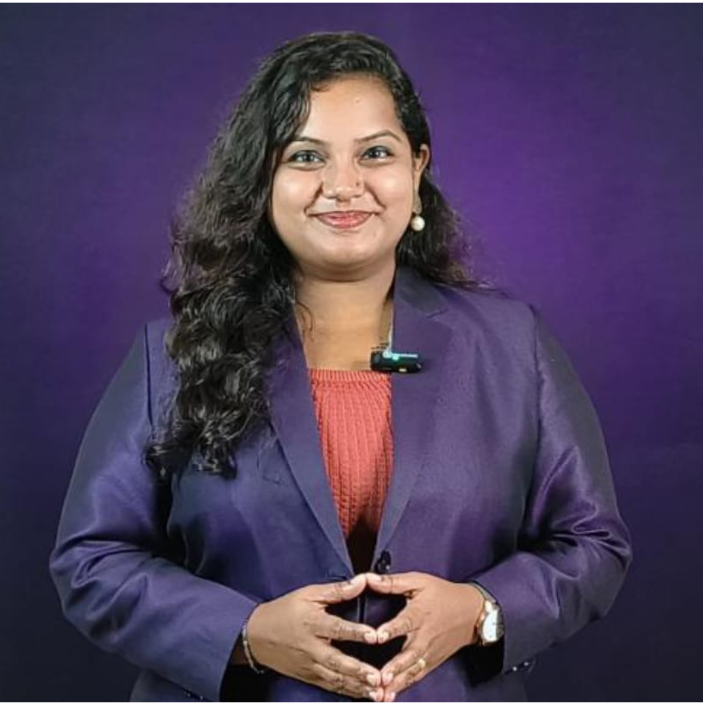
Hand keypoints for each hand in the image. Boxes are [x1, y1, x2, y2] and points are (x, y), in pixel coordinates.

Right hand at [245, 574, 384, 699]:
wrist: (257, 635)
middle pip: (337, 661)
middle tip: (378, 676)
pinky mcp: (309, 677)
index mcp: (313, 623)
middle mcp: (312, 648)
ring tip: (378, 692)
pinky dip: (348, 692)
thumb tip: (361, 581)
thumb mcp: (309, 594)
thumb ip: (337, 590)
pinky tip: (364, 695)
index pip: (337, 628)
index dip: (356, 632)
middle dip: (358, 670)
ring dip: (357, 687)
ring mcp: (310, 666)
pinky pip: (331, 687)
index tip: (375, 636)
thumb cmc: (284, 611)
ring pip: (336, 679)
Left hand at [365, 571, 483, 701]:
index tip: (378, 636)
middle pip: (410, 653)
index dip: (391, 629)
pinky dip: (404, 686)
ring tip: (382, 692)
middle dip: (395, 666)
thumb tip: (368, 578)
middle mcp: (424, 635)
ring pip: (412, 669)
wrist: (472, 613)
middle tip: (381, 676)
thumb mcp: (418, 581)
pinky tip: (390, 696)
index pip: (405, 622)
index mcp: (420, 613)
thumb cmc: (442, 594)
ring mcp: (429, 652)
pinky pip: (417, 676)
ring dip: (398, 681)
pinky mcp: (431, 662)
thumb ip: (392, 582)